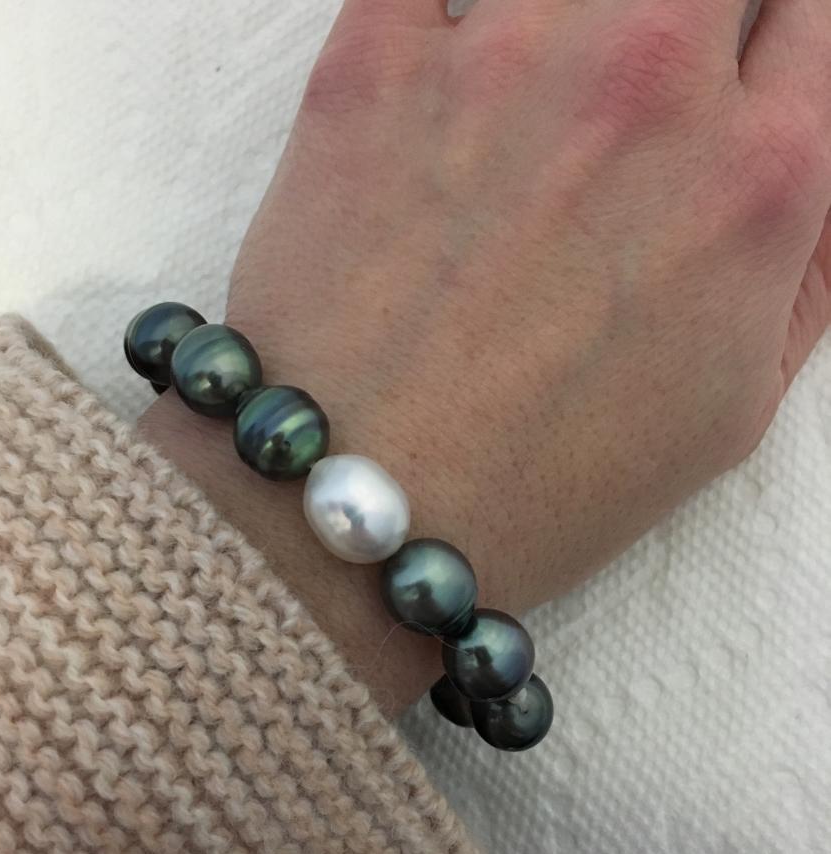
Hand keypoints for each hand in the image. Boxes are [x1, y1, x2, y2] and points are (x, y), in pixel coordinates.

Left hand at [142, 0, 830, 714]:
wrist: (361, 509)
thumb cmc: (538, 488)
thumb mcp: (730, 408)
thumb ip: (800, 267)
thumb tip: (801, 160)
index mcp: (757, 178)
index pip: (805, 13)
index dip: (764, 38)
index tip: (720, 66)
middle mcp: (646, 89)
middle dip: (685, 14)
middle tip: (628, 76)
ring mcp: (502, 61)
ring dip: (569, 12)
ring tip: (531, 94)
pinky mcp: (371, 68)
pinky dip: (445, 3)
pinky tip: (451, 49)